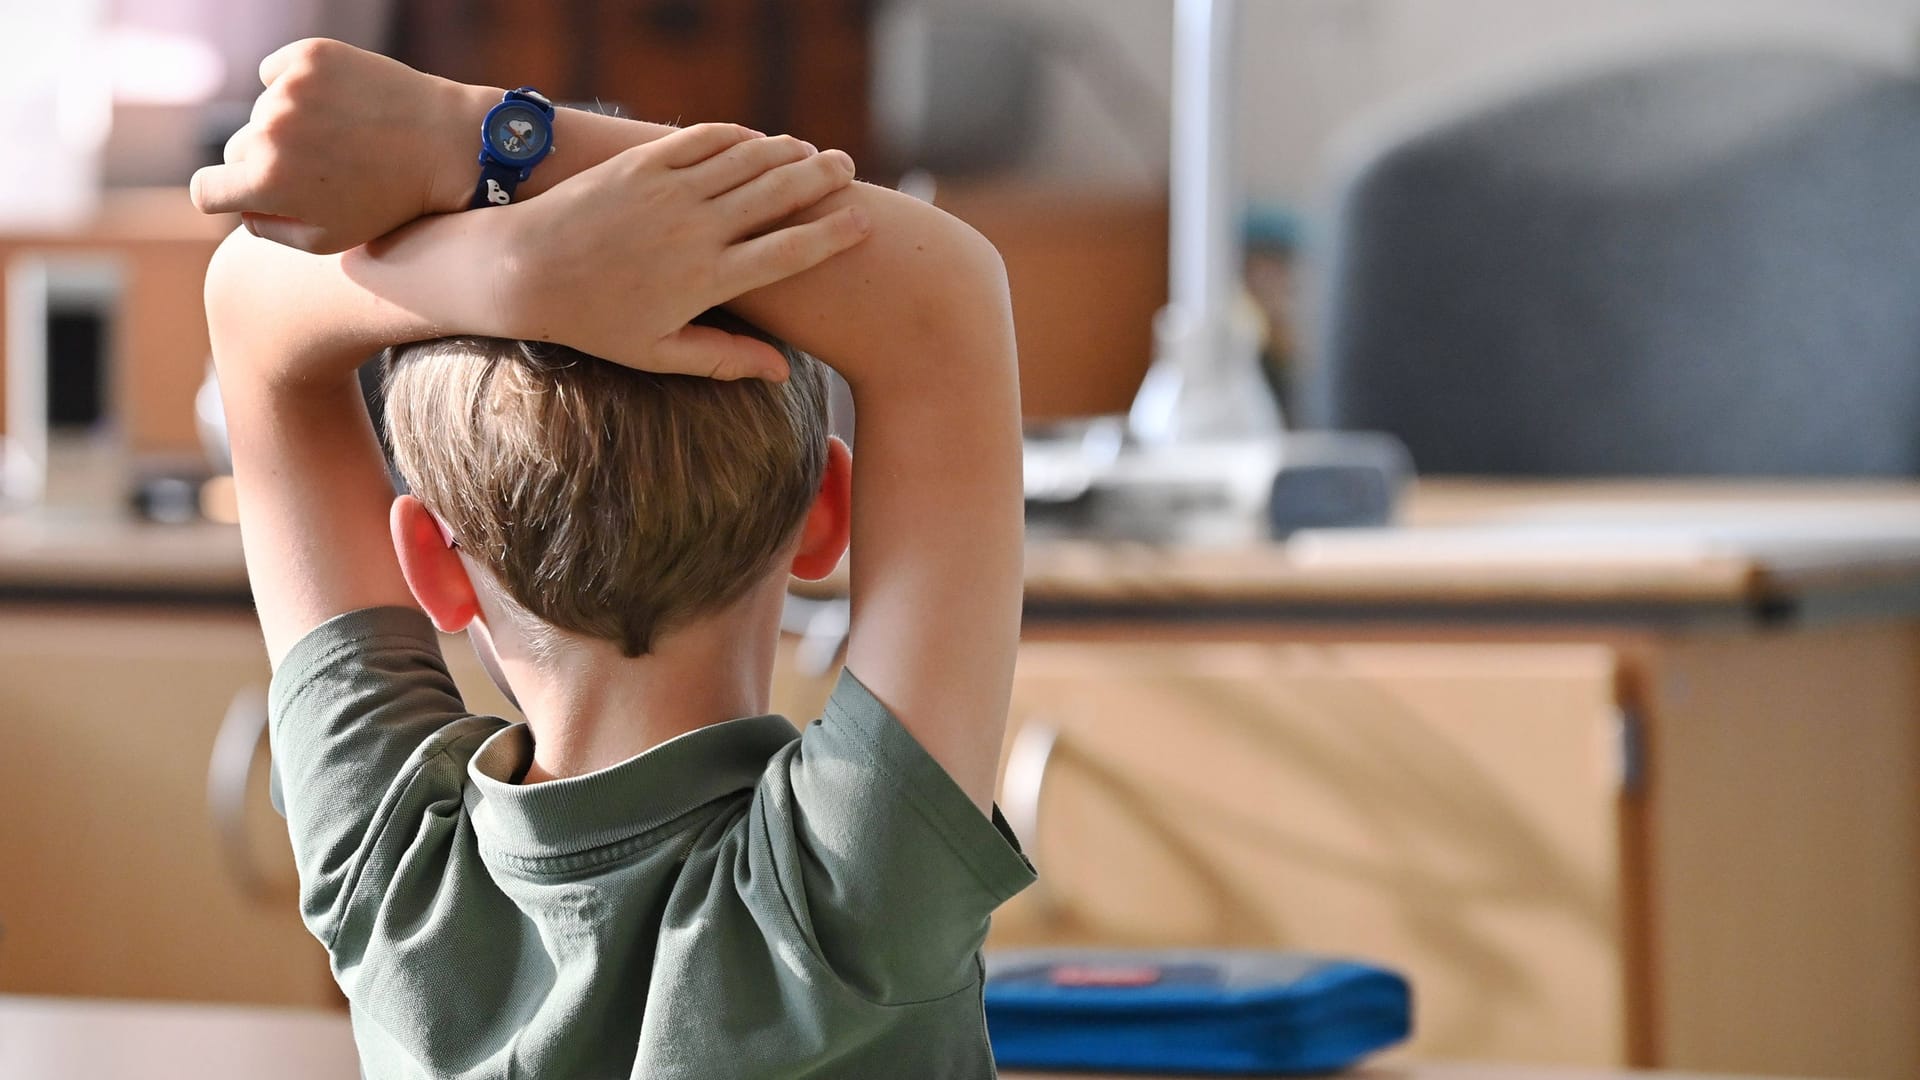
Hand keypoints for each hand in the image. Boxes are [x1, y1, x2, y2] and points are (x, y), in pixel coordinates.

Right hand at [190, 39, 476, 252]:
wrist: (447, 146)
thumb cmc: (391, 201)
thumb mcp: (328, 239)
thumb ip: (269, 229)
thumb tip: (238, 207)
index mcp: (267, 182)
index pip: (206, 190)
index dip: (223, 197)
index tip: (241, 194)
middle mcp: (271, 131)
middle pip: (237, 149)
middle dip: (267, 162)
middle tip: (319, 169)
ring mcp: (290, 89)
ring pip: (263, 111)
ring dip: (289, 123)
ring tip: (341, 137)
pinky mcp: (309, 55)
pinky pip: (277, 72)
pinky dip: (298, 86)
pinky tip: (337, 104)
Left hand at [480, 123, 870, 379]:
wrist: (524, 271)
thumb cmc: (595, 322)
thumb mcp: (660, 353)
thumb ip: (725, 359)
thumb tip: (783, 373)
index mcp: (709, 280)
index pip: (790, 251)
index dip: (833, 234)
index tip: (862, 223)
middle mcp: (696, 230)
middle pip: (779, 195)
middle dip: (821, 179)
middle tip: (847, 171)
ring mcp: (670, 192)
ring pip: (747, 160)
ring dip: (787, 151)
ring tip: (812, 152)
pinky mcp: (643, 164)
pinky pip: (704, 140)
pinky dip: (738, 136)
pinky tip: (757, 139)